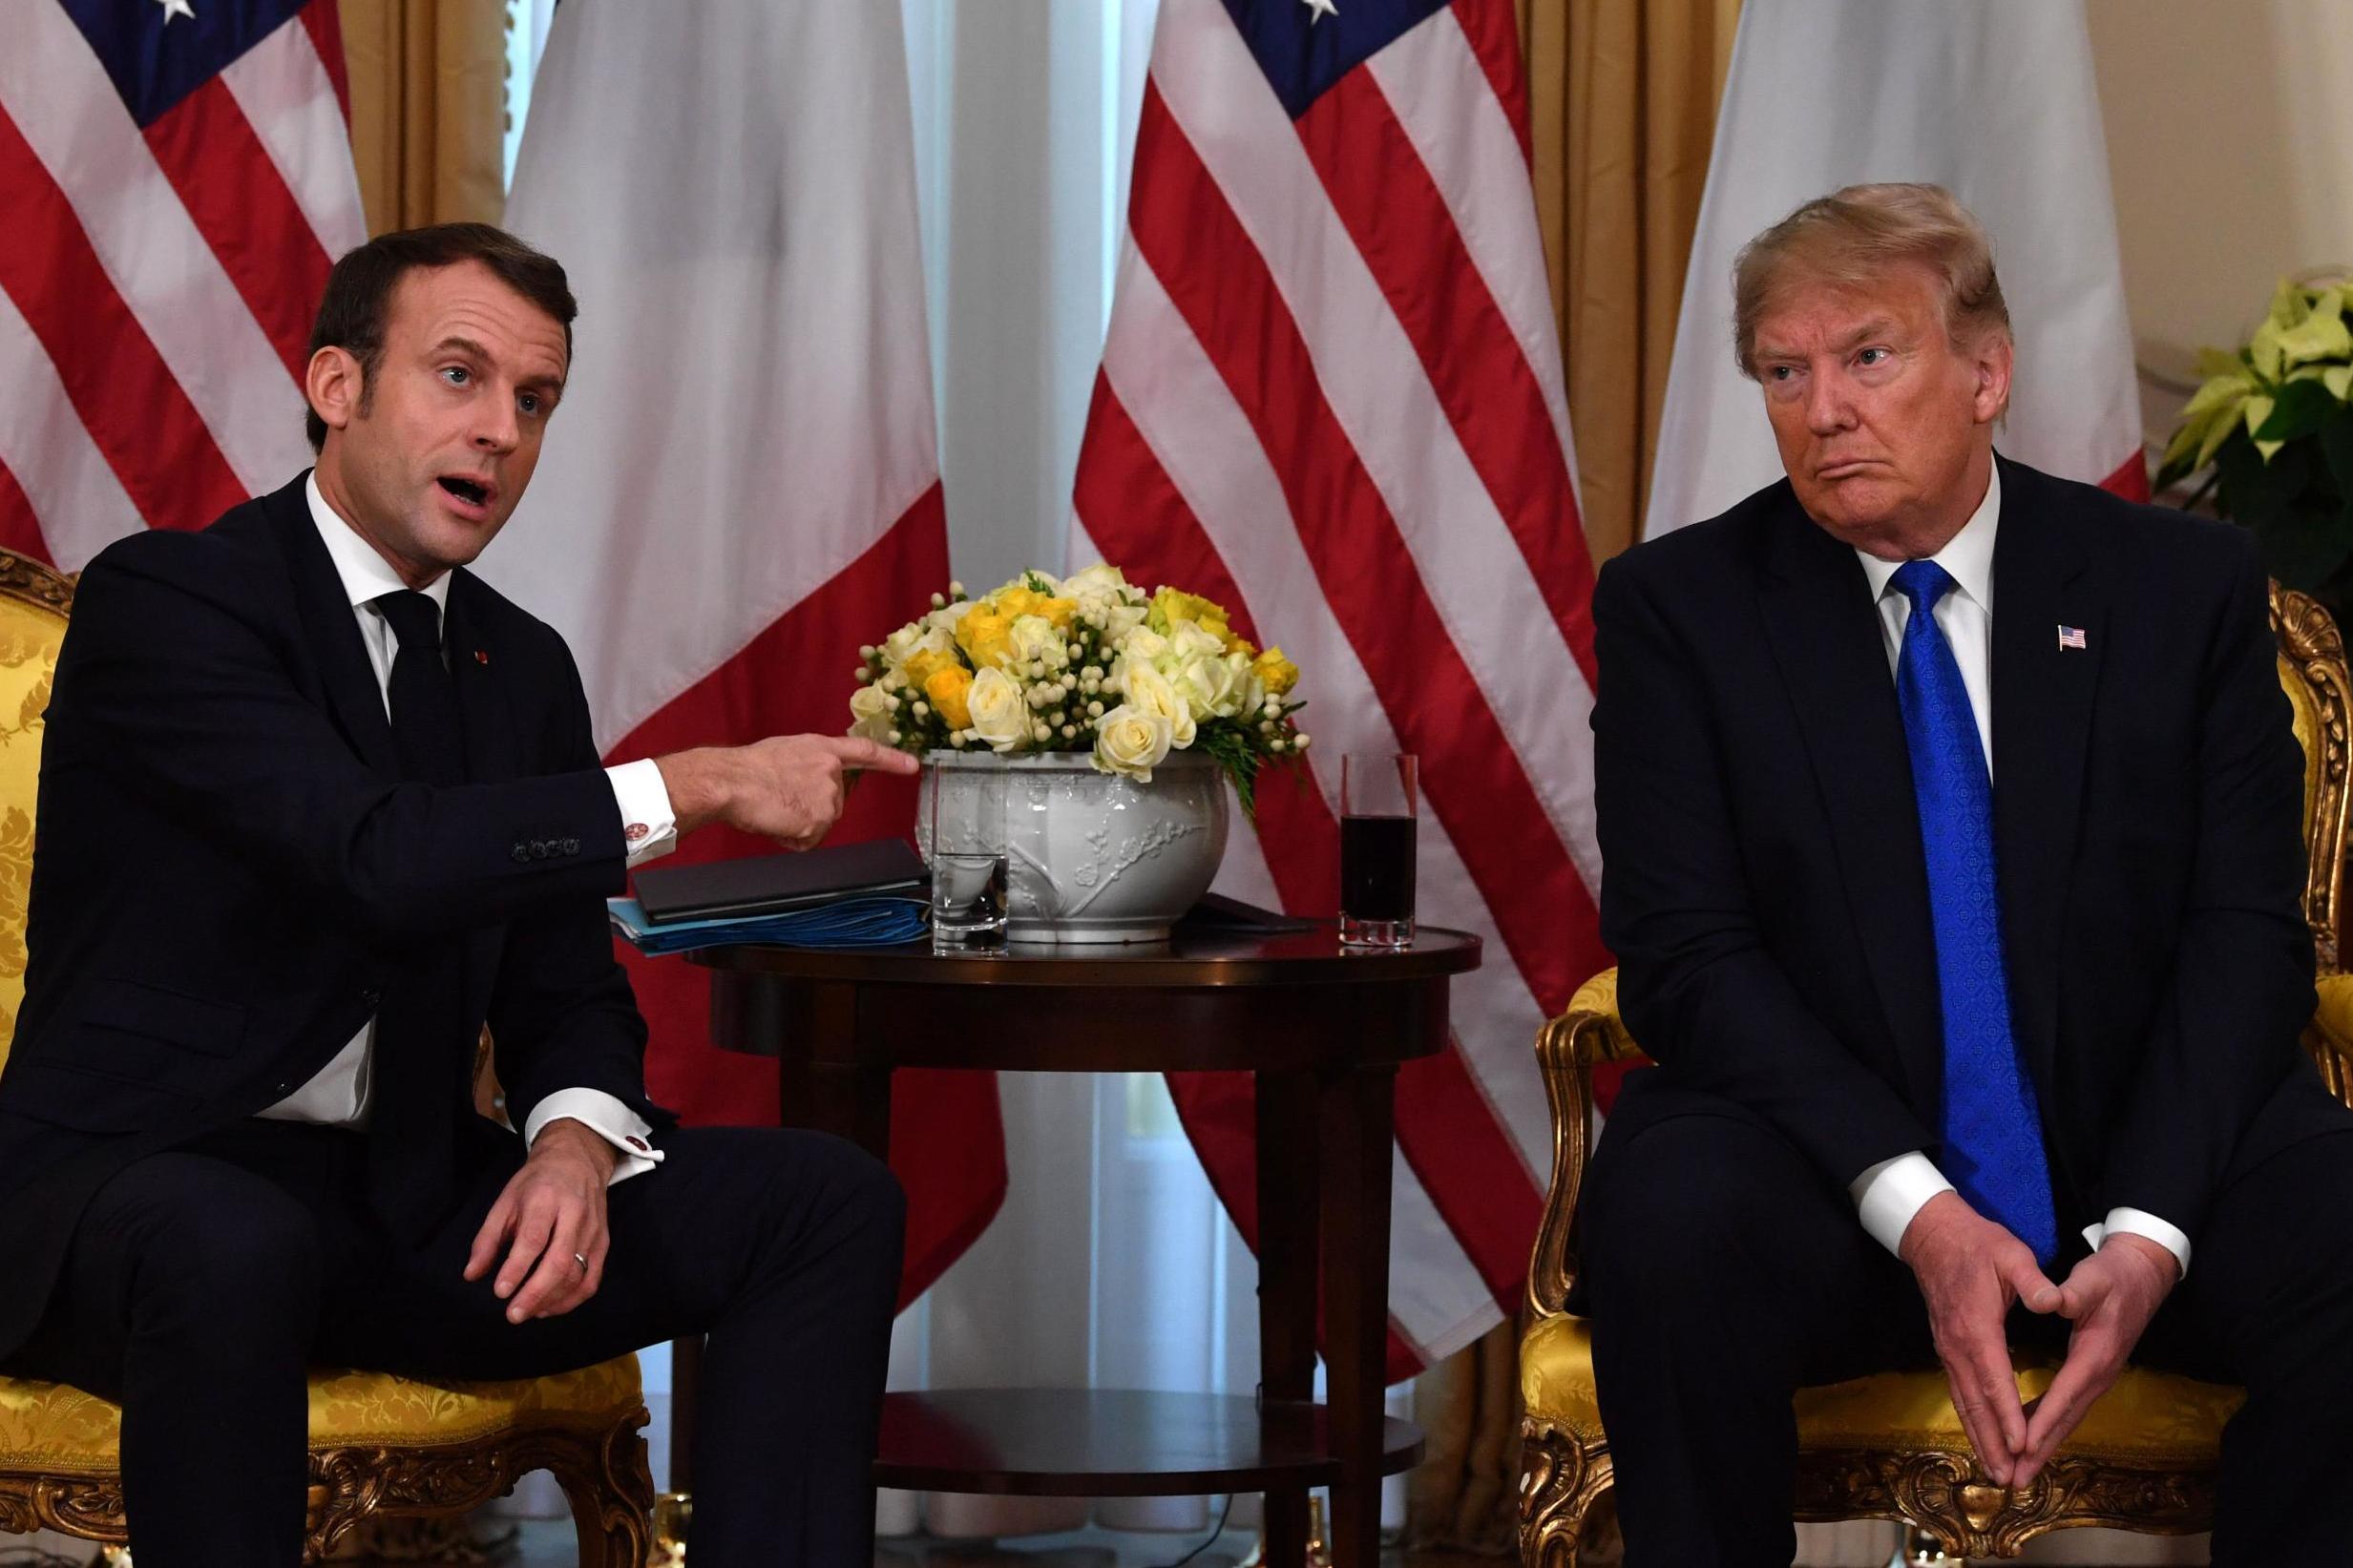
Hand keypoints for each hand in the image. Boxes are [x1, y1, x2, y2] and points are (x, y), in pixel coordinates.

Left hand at [464, 1119, 617, 1322]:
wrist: (578, 1160)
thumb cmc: (537, 1182)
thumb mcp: (505, 1201)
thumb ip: (487, 1239)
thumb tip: (472, 1274)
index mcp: (546, 1199)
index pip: (534, 1238)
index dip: (517, 1267)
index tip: (500, 1291)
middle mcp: (575, 1215)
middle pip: (559, 1260)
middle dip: (535, 1292)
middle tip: (512, 1314)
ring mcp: (593, 1231)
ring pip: (577, 1274)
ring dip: (551, 1300)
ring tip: (527, 1312)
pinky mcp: (603, 1244)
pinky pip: (591, 1279)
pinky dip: (571, 1300)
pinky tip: (549, 1307)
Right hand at [657, 734, 918, 848]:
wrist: (731, 781)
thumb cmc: (747, 768)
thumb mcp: (785, 753)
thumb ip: (807, 765)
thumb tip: (806, 784)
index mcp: (822, 749)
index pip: (865, 752)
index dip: (891, 759)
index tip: (913, 765)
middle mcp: (830, 771)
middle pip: (834, 803)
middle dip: (811, 809)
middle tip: (781, 800)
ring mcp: (826, 797)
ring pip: (820, 824)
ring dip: (798, 824)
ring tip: (774, 809)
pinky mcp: (817, 821)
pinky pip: (807, 841)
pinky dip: (790, 838)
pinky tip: (775, 821)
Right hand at [1899, 1190, 2063, 1486]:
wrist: (1933, 1236)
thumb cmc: (1979, 1244)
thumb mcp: (2011, 1253)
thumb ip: (2032, 1280)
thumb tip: (2053, 1301)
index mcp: (1977, 1324)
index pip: (1995, 1376)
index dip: (2008, 1413)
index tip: (2021, 1444)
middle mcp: (1957, 1344)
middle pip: (1975, 1401)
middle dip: (1992, 1441)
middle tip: (2008, 1478)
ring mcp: (1948, 1349)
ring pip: (1964, 1402)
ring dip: (1979, 1438)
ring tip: (1995, 1472)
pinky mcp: (1947, 1349)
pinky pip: (1958, 1392)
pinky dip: (1970, 1420)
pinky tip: (1980, 1439)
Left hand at [2014, 1232, 2177, 1484]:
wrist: (2140, 1275)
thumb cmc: (2112, 1276)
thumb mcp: (2092, 1278)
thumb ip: (2072, 1292)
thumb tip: (2054, 1301)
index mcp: (2096, 1353)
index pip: (2065, 1393)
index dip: (2043, 1420)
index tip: (2022, 1446)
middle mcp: (2099, 1374)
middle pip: (2067, 1419)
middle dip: (2040, 1450)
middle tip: (2015, 1480)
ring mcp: (2097, 1377)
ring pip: (2067, 1418)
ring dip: (2043, 1446)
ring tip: (2017, 1472)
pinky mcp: (2092, 1375)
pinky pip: (2067, 1407)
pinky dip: (2047, 1426)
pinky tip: (2025, 1437)